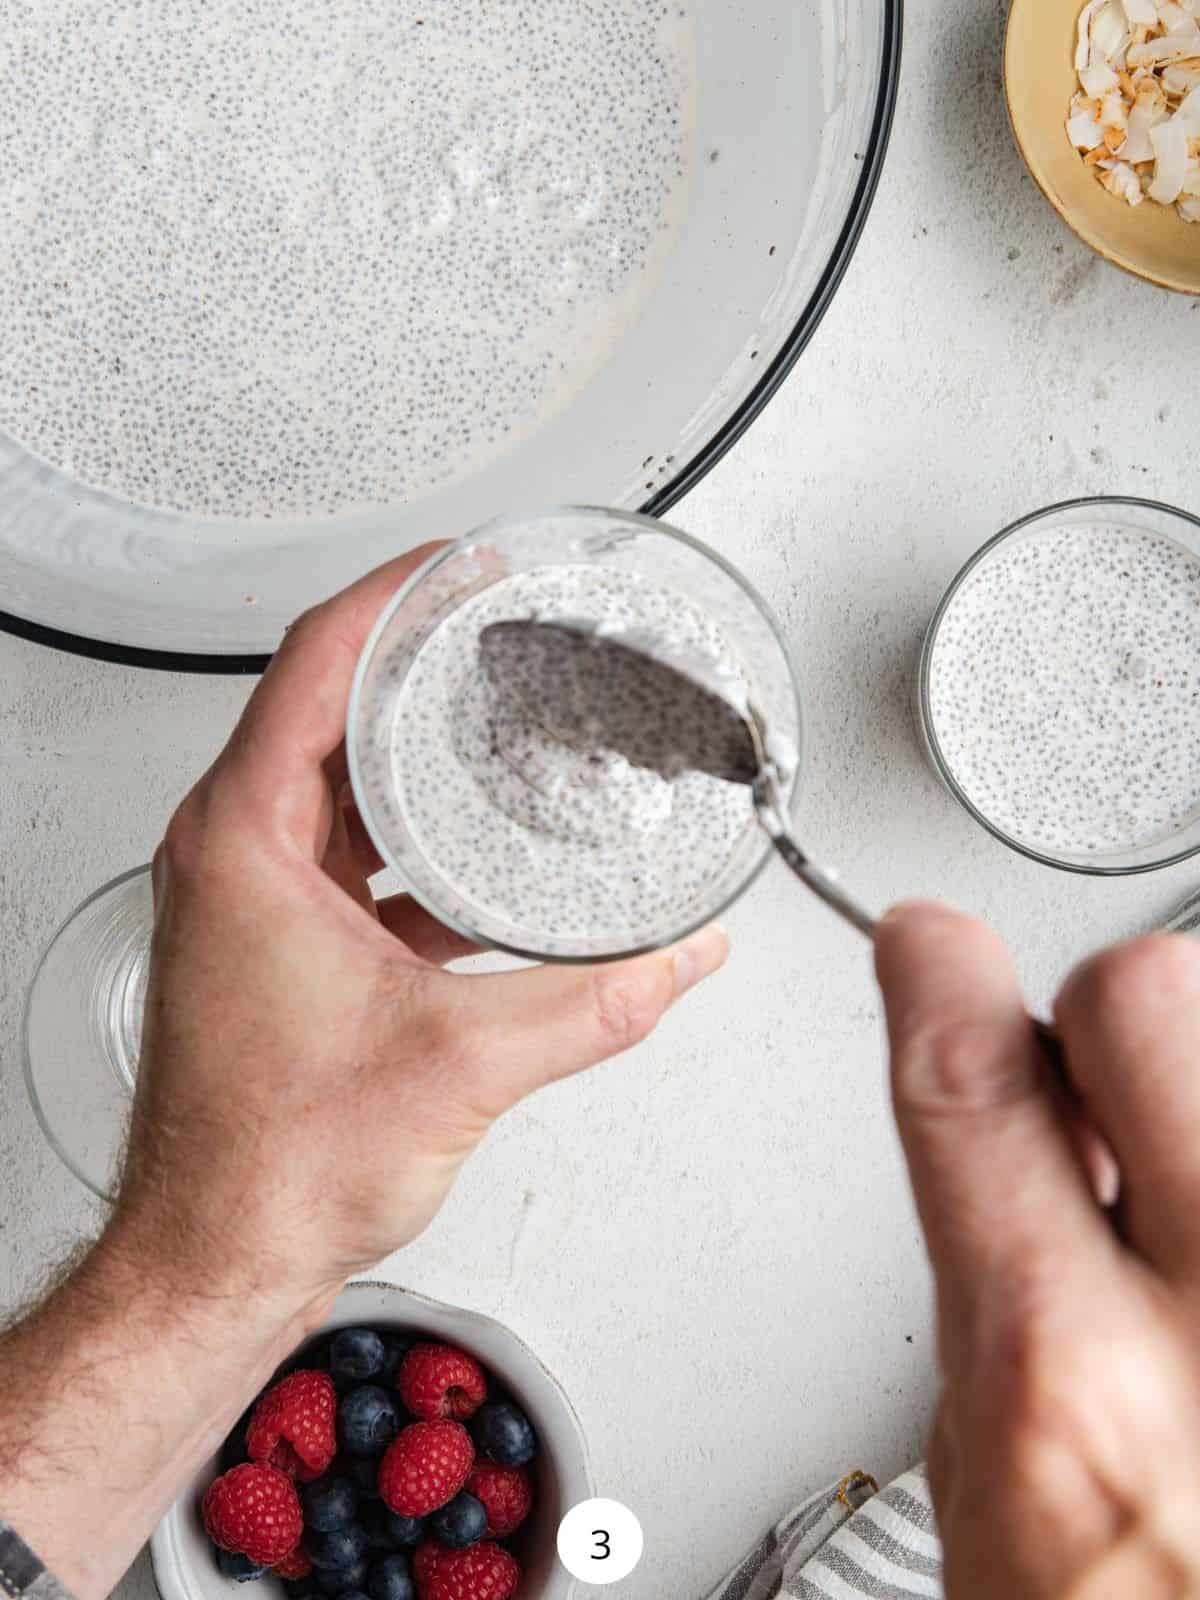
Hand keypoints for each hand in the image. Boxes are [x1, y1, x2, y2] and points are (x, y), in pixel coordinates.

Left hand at [113, 547, 727, 1318]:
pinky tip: (484, 852)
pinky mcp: (280, 939)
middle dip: (420, 656)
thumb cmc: (271, 1166)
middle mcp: (233, 853)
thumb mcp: (461, 1065)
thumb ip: (593, 1003)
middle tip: (498, 623)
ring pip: (340, 778)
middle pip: (328, 704)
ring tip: (500, 717)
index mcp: (244, 841)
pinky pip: (350, 848)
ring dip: (416, 745)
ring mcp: (252, 896)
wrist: (217, 1256)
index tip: (461, 563)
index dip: (395, 594)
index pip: (314, 662)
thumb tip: (676, 959)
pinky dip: (415, 833)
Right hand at [876, 903, 1199, 1598]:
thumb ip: (996, 1268)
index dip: (936, 979)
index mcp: (1071, 1392)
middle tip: (1114, 1092)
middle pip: (1152, 995)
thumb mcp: (996, 1479)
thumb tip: (998, 1105)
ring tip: (1199, 1218)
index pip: (970, 1084)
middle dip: (1112, 1019)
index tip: (931, 944)